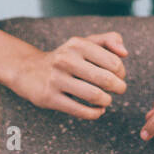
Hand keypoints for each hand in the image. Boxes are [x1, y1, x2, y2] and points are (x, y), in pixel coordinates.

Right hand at [11, 32, 128, 118]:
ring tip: (107, 100)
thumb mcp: (84, 42)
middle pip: (106, 80)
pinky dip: (95, 113)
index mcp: (78, 44)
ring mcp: (56, 79)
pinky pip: (80, 110)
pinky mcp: (49, 98)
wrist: (29, 70)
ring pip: (94, 96)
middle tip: (119, 90)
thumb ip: (109, 40)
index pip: (114, 62)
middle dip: (119, 88)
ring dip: (107, 101)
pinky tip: (98, 110)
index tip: (119, 76)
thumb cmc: (66, 57)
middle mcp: (66, 59)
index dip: (122, 72)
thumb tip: (125, 53)